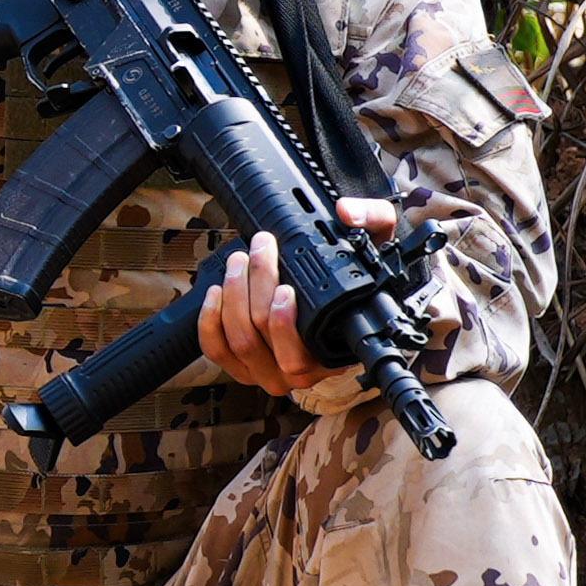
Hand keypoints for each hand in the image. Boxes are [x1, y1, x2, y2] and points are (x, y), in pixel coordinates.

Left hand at [193, 198, 404, 396]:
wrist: (333, 311)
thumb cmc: (352, 288)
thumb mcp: (374, 252)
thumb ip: (375, 221)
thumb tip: (348, 213)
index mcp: (330, 358)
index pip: (299, 354)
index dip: (284, 322)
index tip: (284, 286)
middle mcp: (298, 373)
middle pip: (262, 336)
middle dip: (256, 286)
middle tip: (259, 250)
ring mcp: (266, 372)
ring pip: (239, 341)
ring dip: (234, 295)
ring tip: (238, 261)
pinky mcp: (240, 367)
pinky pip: (216, 350)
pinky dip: (210, 320)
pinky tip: (216, 292)